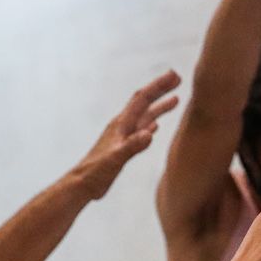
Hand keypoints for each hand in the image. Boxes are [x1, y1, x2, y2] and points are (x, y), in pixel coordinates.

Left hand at [71, 70, 180, 198]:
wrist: (83, 184)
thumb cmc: (96, 172)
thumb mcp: (115, 158)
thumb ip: (132, 145)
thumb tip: (150, 133)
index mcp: (121, 124)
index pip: (142, 100)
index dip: (158, 86)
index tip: (174, 76)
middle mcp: (123, 126)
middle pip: (144, 102)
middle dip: (160, 89)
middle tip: (177, 78)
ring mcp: (123, 136)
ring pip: (145, 116)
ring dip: (159, 106)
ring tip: (175, 99)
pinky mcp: (124, 146)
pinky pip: (140, 130)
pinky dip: (151, 123)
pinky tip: (156, 125)